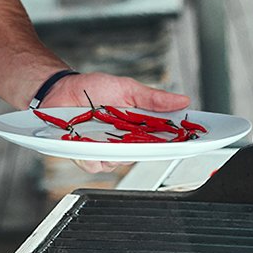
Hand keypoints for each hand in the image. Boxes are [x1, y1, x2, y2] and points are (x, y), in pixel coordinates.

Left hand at [41, 72, 190, 174]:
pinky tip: (87, 140)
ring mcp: (104, 150)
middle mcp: (124, 142)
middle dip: (144, 147)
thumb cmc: (93, 88)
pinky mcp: (85, 155)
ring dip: (114, 150)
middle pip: (143, 155)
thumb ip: (153, 98)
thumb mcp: (127, 88)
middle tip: (139, 134)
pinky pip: (94, 164)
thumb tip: (182, 100)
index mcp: (138, 127)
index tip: (191, 140)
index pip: (163, 140)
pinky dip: (92, 154)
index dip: (178, 143)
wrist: (61, 89)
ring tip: (105, 131)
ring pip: (118, 163)